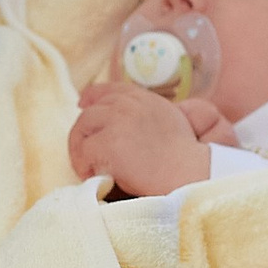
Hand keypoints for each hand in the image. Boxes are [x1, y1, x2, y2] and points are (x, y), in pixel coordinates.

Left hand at [68, 81, 223, 196]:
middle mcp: (127, 104)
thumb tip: (119, 120)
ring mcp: (116, 122)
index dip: (92, 97)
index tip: (82, 104)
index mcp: (142, 98)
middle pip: (89, 113)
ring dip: (81, 151)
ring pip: (81, 130)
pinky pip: (83, 153)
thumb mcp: (168, 120)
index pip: (109, 90)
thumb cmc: (182, 158)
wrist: (187, 173)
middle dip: (83, 134)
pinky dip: (86, 167)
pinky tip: (99, 177)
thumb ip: (143, 114)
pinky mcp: (108, 143)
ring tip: (90, 169)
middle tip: (85, 156)